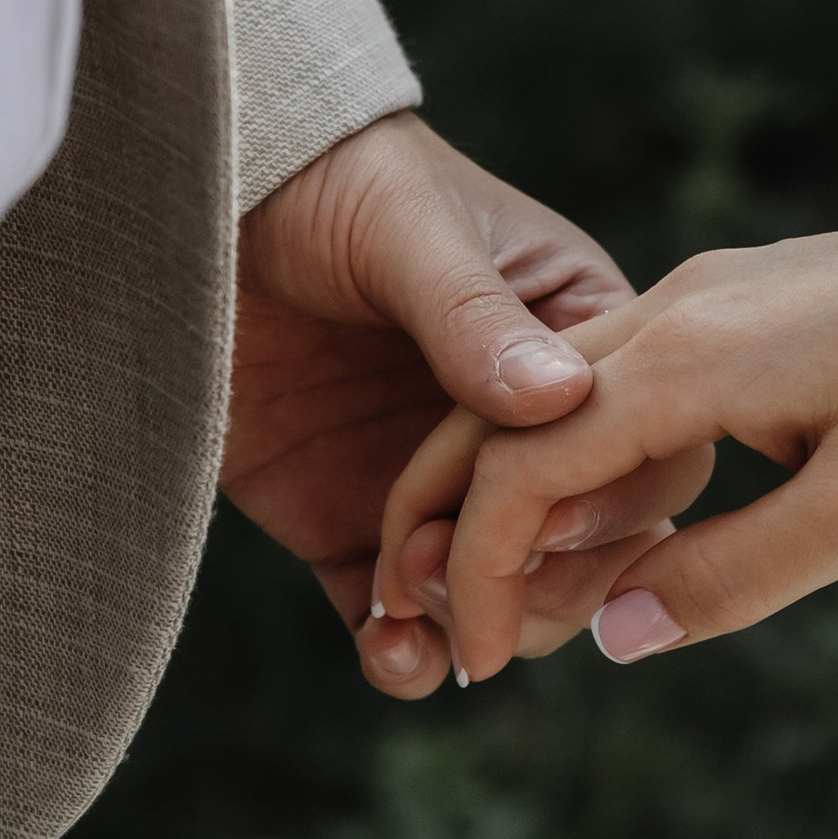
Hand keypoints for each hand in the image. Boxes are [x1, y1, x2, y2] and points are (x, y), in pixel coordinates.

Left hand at [225, 113, 713, 698]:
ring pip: (507, 600)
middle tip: (463, 582)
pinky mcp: (353, 526)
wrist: (191, 197)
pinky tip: (385, 652)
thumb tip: (562, 400)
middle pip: (594, 547)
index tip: (546, 519)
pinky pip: (399, 622)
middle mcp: (525, 427)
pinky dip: (402, 657)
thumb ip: (474, 317)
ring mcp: (441, 485)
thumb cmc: (328, 181)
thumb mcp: (408, 230)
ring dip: (473, 625)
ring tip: (408, 608)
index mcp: (576, 340)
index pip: (646, 444)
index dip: (614, 501)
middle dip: (545, 586)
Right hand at [373, 92, 837, 679]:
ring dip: (521, 497)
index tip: (486, 669)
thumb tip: (612, 639)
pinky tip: (620, 530)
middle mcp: (679, 308)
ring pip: (564, 398)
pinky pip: (631, 381)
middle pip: (506, 419)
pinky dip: (594, 458)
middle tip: (433, 636)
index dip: (479, 577)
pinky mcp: (761, 300)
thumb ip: (735, 577)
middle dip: (450, 527)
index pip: (521, 472)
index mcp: (690, 357)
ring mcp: (719, 294)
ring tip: (518, 604)